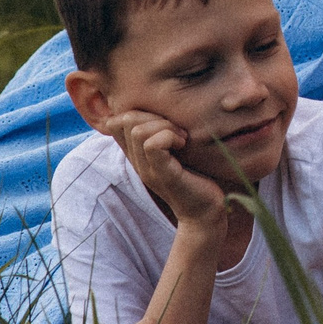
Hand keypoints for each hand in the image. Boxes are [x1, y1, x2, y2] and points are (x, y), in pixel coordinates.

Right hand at [99, 108, 229, 231]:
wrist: (206, 214)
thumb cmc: (196, 178)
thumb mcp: (176, 151)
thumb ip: (163, 134)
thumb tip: (162, 109)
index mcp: (137, 154)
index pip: (116, 121)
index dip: (137, 111)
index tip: (163, 122)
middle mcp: (137, 162)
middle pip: (125, 120)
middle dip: (153, 116)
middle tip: (177, 131)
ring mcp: (148, 170)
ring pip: (138, 131)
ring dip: (164, 126)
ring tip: (181, 139)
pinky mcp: (163, 176)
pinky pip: (153, 145)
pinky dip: (169, 136)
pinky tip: (183, 144)